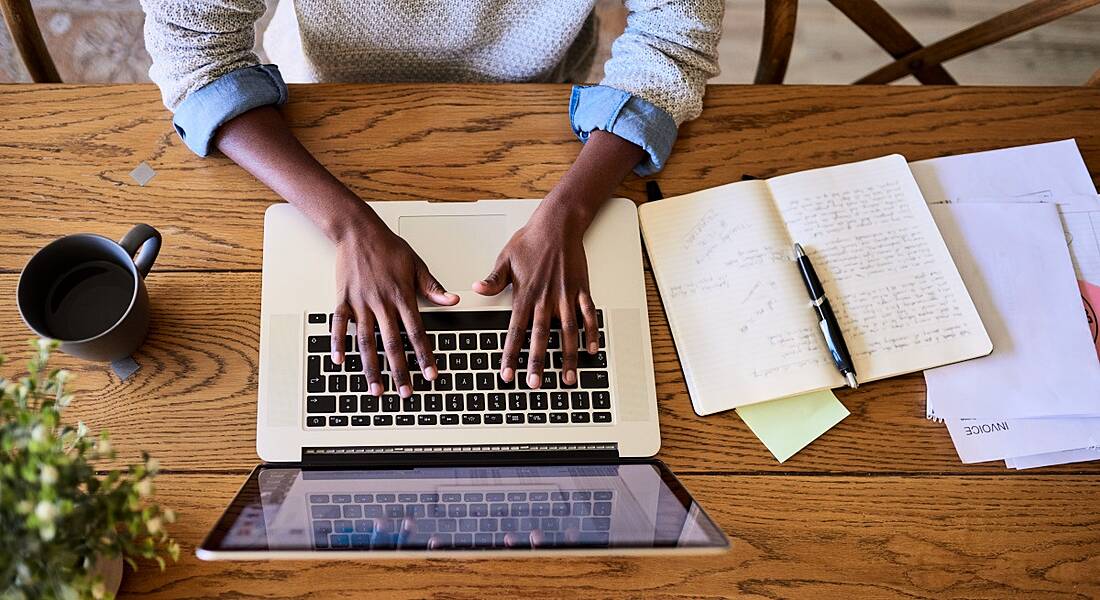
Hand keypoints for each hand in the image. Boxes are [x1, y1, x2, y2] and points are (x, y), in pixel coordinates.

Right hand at [330, 214, 458, 397]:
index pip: (416, 332)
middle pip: (391, 343)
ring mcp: (360, 302)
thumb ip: (433, 287)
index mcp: (402, 295)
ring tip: (376, 389)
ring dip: (371, 367)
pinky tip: (340, 362)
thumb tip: (453, 301)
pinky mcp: (342, 299)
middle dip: (400, 371)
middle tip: (405, 392)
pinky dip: (338, 343)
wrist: (358, 231)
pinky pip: (339, 325)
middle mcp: (381, 302)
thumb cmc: (388, 247)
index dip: (424, 355)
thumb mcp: (416, 264)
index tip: (430, 374)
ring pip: (366, 341)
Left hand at [474, 198, 599, 388]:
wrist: (558, 224)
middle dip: (538, 363)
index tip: (507, 374)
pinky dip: (591, 333)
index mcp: (525, 295)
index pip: (515, 331)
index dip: (511, 355)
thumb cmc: (531, 240)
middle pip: (541, 337)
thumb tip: (476, 289)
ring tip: (568, 378)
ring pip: (568, 332)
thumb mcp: (505, 259)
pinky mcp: (581, 290)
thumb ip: (493, 280)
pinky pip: (588, 315)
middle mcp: (546, 299)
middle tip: (535, 384)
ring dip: (568, 357)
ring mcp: (566, 296)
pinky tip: (592, 350)